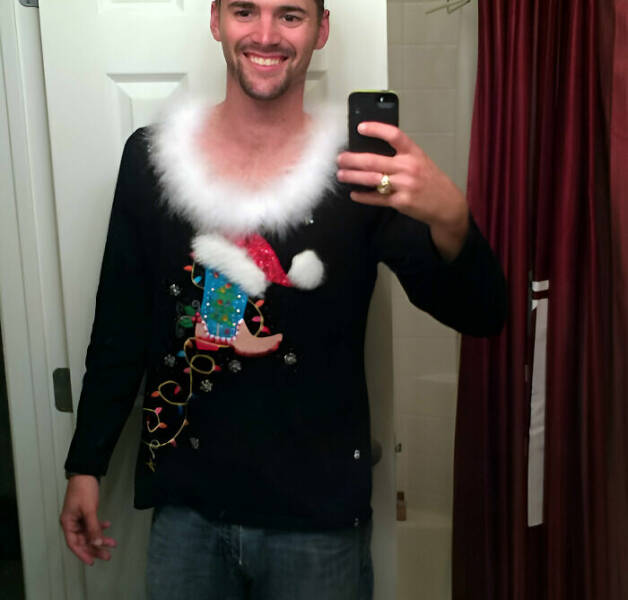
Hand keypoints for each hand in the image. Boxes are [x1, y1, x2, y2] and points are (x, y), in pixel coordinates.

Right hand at [60, 475, 116, 564]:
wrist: (86, 473)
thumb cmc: (83, 490)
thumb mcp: (89, 509)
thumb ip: (93, 527)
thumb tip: (97, 543)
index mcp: (67, 523)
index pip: (73, 544)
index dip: (82, 554)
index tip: (92, 562)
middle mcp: (72, 523)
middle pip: (83, 540)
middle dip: (95, 548)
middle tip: (108, 556)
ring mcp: (79, 518)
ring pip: (89, 533)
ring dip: (100, 537)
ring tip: (113, 543)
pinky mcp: (85, 512)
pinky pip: (92, 523)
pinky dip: (100, 526)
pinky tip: (108, 525)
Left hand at [337, 122, 469, 260]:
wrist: (447, 205)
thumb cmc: (431, 181)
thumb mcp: (421, 161)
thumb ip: (401, 156)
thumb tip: (373, 152)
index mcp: (414, 153)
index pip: (394, 135)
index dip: (376, 129)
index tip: (360, 127)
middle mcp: (408, 167)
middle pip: (374, 160)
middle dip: (353, 159)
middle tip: (340, 158)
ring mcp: (404, 185)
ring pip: (372, 179)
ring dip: (353, 176)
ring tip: (341, 174)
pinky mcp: (401, 202)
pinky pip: (377, 198)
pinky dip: (363, 196)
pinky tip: (354, 194)